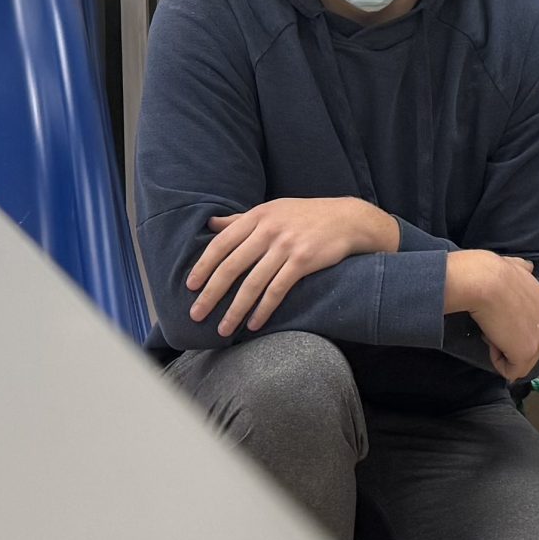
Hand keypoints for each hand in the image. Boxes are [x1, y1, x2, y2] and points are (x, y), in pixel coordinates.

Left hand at [187, 197, 393, 334]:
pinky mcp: (303, 261)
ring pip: (252, 283)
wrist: (347, 219)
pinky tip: (254, 324)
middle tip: (196, 315)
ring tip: (223, 329)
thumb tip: (211, 223)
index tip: (190, 286)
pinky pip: (277, 290)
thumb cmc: (306, 216)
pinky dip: (263, 309)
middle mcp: (269, 229)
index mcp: (258, 216)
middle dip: (211, 293)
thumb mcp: (272, 210)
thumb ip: (241, 219)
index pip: (222, 243)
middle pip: (232, 266)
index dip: (204, 265)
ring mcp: (286, 246)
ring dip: (235, 309)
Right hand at [450, 250, 538, 381]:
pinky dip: (498, 362)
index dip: (512, 327)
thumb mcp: (517, 266)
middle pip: (530, 347)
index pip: (534, 329)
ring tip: (491, 331)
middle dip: (510, 342)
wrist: (485, 281)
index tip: (498, 316)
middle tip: (493, 326)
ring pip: (521, 361)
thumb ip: (525, 271)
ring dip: (503, 351)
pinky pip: (511, 371)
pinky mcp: (526, 354)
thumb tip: (527, 268)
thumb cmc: (494, 272)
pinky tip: (491, 341)